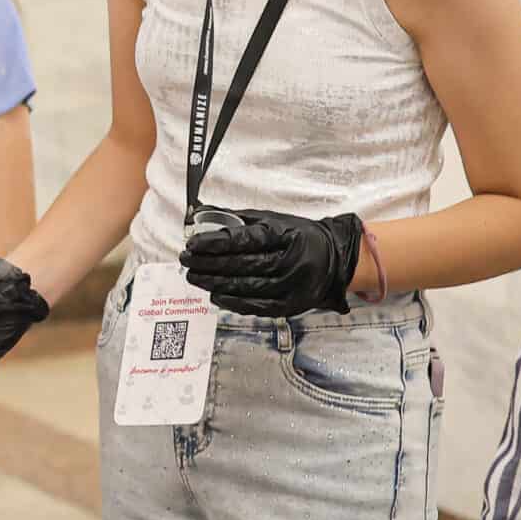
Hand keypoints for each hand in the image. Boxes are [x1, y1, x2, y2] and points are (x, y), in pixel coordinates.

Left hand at [179, 209, 364, 315]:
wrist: (333, 261)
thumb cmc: (298, 238)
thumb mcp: (274, 220)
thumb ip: (238, 219)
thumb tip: (200, 213)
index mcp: (287, 235)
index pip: (247, 240)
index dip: (218, 242)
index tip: (194, 243)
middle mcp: (291, 262)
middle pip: (243, 265)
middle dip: (209, 263)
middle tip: (186, 260)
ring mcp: (292, 286)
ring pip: (246, 287)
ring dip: (215, 282)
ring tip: (193, 276)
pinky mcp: (290, 306)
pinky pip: (256, 306)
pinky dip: (232, 301)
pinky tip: (214, 294)